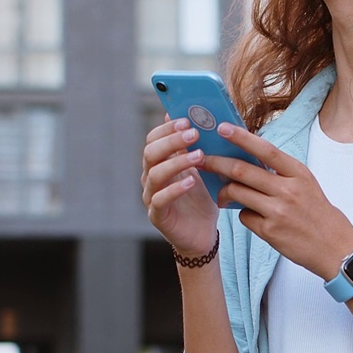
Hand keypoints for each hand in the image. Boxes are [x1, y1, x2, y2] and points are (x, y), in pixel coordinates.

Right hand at [141, 118, 218, 256]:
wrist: (202, 233)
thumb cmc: (200, 199)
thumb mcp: (200, 170)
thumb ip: (193, 148)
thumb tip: (193, 118)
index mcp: (158, 163)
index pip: (153, 139)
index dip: (167, 129)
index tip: (187, 121)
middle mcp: (150, 178)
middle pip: (150, 153)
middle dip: (172, 141)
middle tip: (194, 134)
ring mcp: (151, 197)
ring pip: (155, 174)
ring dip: (177, 162)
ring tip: (200, 156)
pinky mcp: (157, 216)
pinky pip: (160, 200)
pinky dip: (175, 189)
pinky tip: (192, 181)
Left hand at [201, 123, 352, 279]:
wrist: (335, 248)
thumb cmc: (319, 214)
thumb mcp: (306, 185)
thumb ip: (281, 173)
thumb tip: (249, 161)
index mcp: (298, 173)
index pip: (265, 149)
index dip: (241, 137)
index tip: (222, 128)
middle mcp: (288, 190)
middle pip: (242, 170)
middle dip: (217, 163)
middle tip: (202, 160)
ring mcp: (278, 211)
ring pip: (237, 193)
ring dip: (224, 193)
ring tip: (222, 195)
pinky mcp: (270, 232)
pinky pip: (244, 217)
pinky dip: (242, 214)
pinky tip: (252, 217)